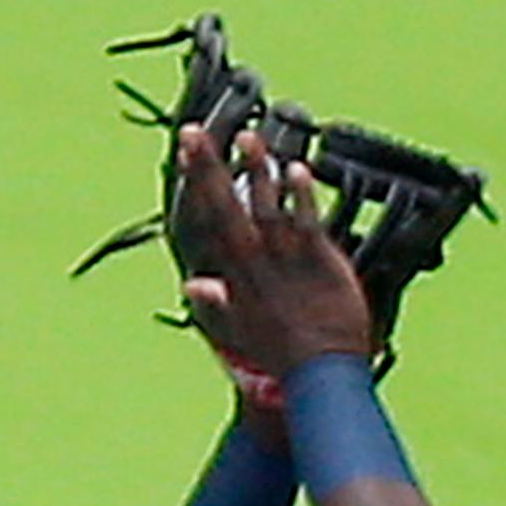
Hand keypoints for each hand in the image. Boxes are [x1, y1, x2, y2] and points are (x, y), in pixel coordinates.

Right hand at [171, 125, 373, 377]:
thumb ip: (217, 302)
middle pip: (227, 205)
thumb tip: (192, 284)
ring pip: (266, 204)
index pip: (209, 217)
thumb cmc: (283, 354)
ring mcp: (285, 257)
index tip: (185, 151)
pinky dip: (301, 195)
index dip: (196, 181)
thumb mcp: (240, 331)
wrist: (319, 373)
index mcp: (235, 274)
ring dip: (256, 169)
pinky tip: (297, 170)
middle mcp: (255, 260)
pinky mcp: (317, 259)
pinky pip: (307, 219)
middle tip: (195, 132)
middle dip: (209, 166)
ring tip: (248, 137)